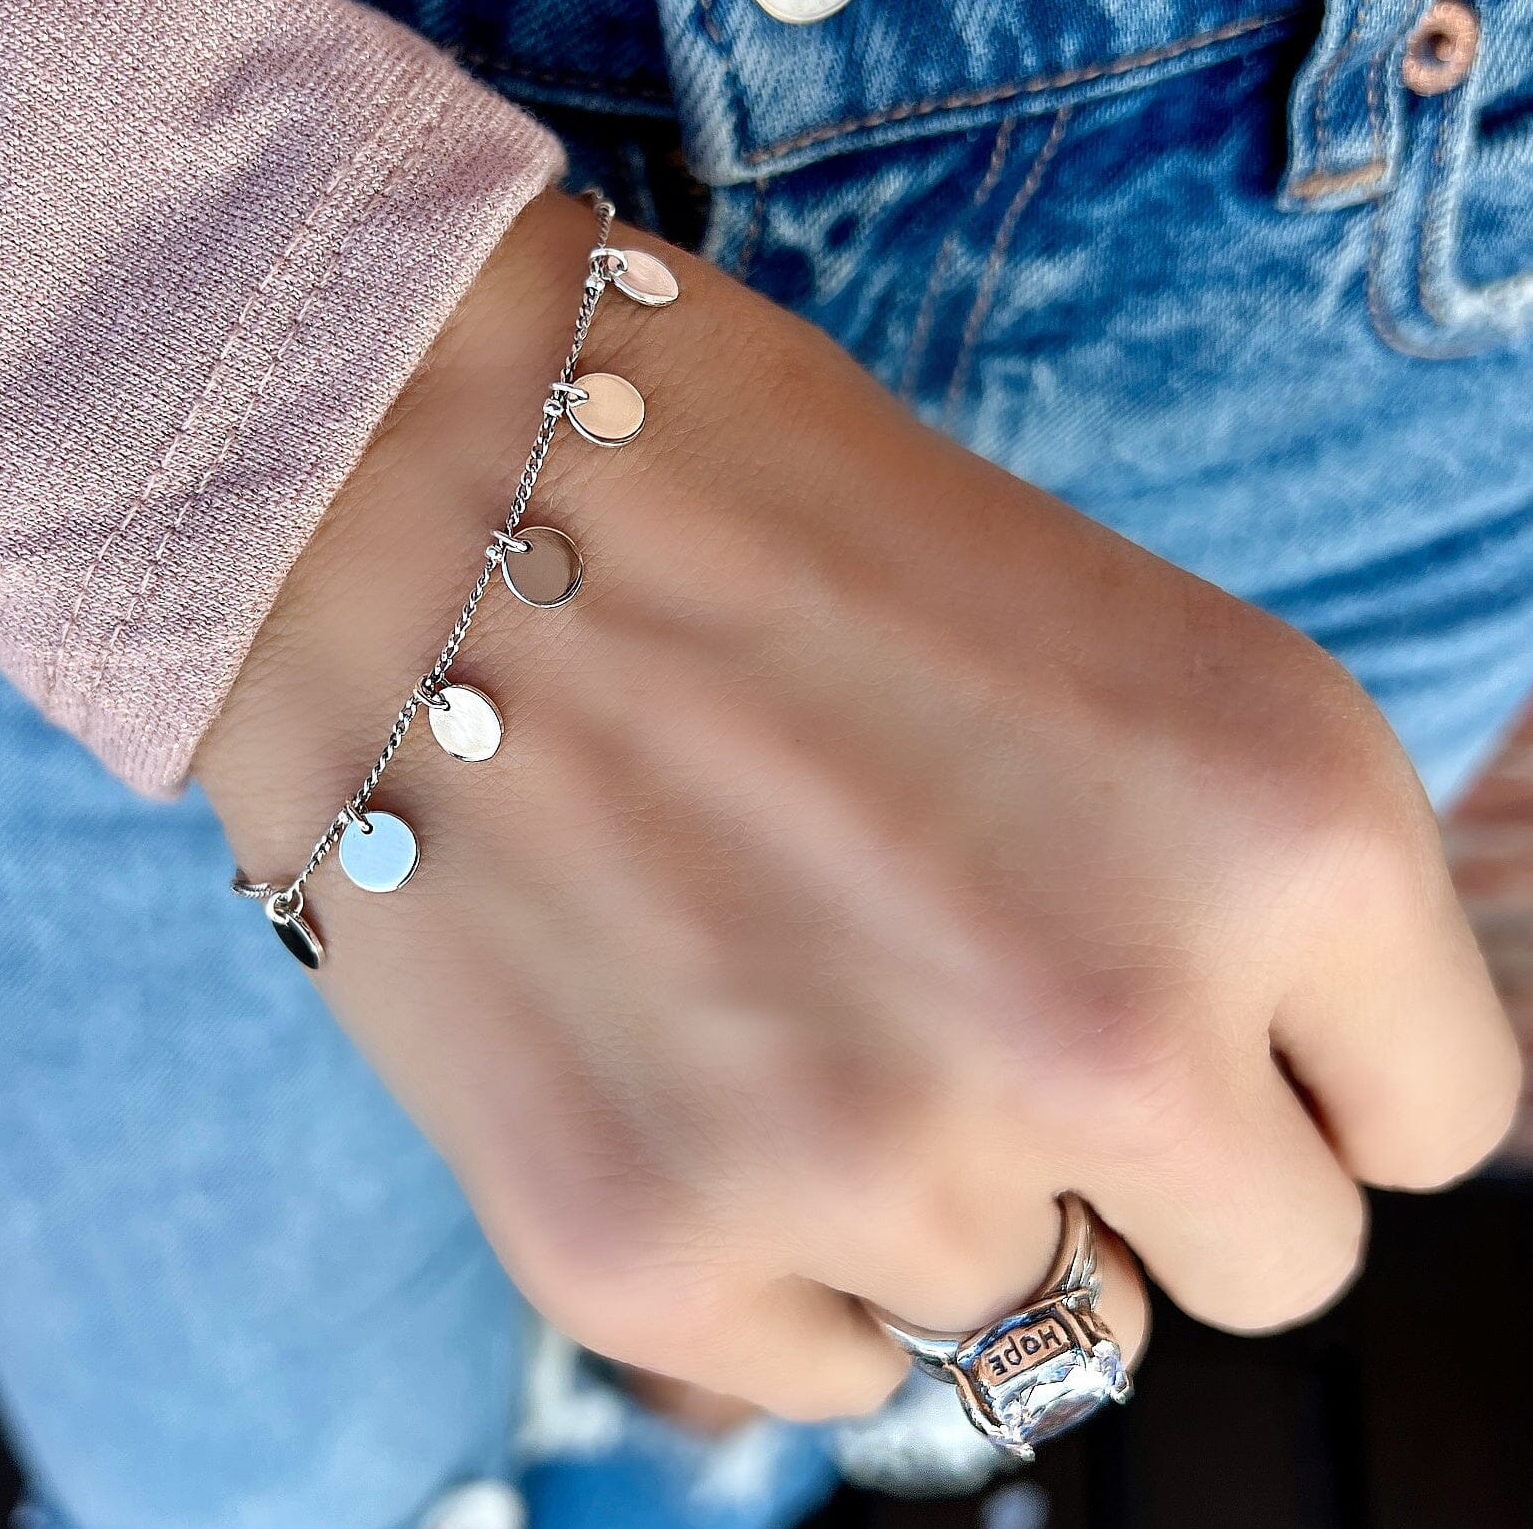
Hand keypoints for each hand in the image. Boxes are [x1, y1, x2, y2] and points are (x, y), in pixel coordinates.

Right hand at [198, 189, 1519, 1420]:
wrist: (420, 482)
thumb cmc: (761, 511)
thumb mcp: (1111, 649)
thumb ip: (1232, 905)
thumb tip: (1254, 1108)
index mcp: (1284, 823)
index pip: (1434, 1117)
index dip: (1321, 1075)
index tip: (1223, 1037)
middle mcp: (1109, 1022)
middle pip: (1265, 1266)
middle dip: (1158, 1167)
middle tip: (1000, 1025)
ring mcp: (868, 1161)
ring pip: (1025, 1319)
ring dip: (947, 1193)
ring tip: (800, 1001)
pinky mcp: (644, 1247)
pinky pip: (825, 1370)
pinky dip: (787, 1263)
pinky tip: (697, 1080)